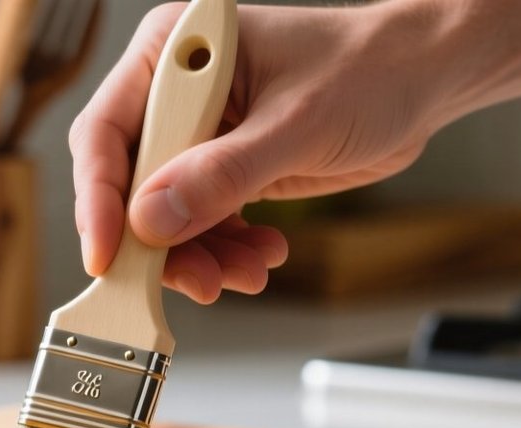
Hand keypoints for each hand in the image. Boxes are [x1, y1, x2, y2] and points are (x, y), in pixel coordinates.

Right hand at [71, 3, 447, 302]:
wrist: (421, 80)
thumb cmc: (369, 71)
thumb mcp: (296, 125)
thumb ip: (223, 174)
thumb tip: (152, 219)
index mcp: (176, 54)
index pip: (106, 132)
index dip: (99, 199)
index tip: (108, 254)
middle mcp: (176, 93)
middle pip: (129, 183)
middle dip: (159, 240)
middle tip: (194, 280)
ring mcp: (198, 132)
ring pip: (164, 214)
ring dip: (198, 255)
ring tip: (243, 273)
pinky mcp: (222, 166)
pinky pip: (200, 222)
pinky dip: (225, 250)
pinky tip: (259, 256)